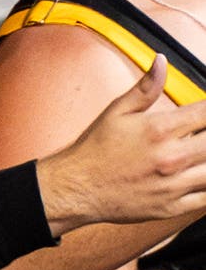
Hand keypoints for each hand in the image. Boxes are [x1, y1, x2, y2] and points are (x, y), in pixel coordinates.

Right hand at [36, 56, 205, 233]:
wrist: (76, 189)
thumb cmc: (94, 151)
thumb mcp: (117, 111)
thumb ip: (146, 87)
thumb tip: (161, 62)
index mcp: (159, 130)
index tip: (205, 112)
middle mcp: (171, 157)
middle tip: (200, 131)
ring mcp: (173, 185)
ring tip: (199, 151)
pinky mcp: (171, 207)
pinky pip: (205, 199)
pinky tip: (200, 174)